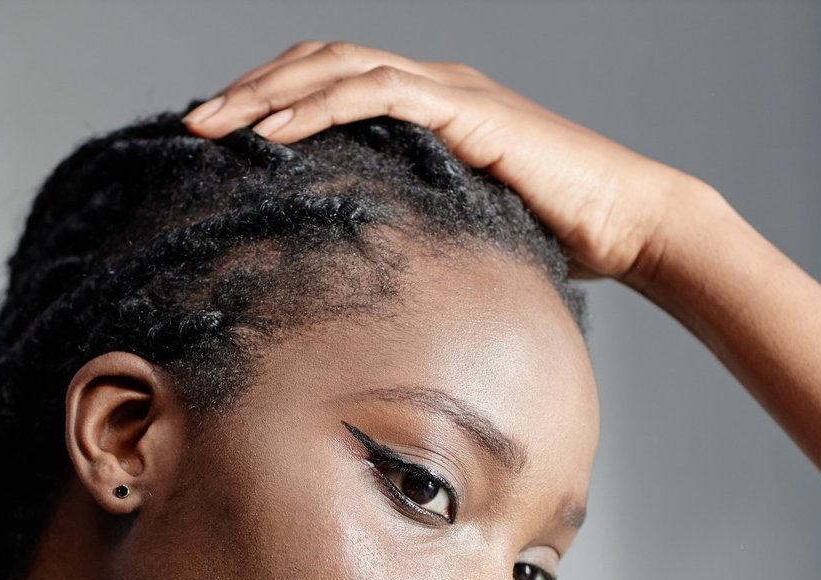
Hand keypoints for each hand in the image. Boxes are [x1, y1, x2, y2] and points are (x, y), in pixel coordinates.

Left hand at [181, 41, 714, 287]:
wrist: (629, 224)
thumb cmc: (553, 238)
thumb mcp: (460, 230)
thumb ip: (413, 228)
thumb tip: (358, 276)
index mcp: (427, 107)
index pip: (331, 81)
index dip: (272, 98)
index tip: (220, 137)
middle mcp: (433, 85)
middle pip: (320, 63)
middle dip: (250, 90)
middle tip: (192, 126)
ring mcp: (450, 91)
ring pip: (338, 67)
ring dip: (267, 93)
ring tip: (213, 125)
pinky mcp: (467, 110)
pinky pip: (379, 94)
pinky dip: (320, 107)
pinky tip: (275, 133)